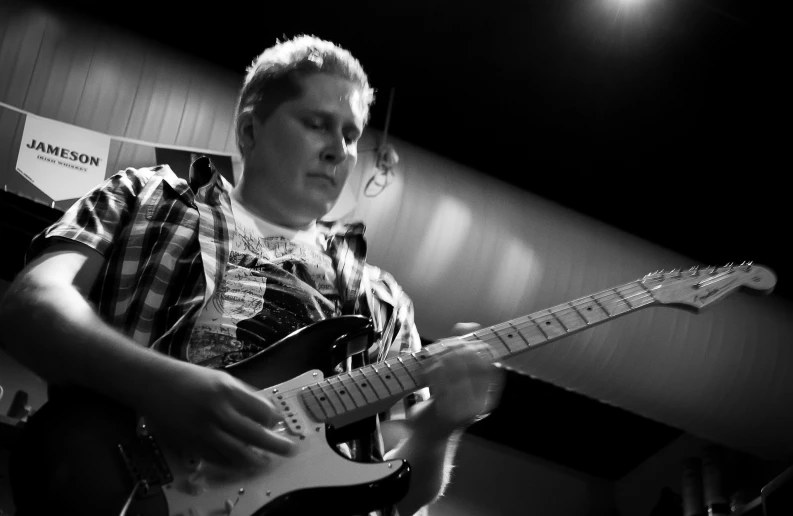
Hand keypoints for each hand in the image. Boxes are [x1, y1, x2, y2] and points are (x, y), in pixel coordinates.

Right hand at [137, 364, 296, 468]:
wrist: (153, 384)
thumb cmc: (190, 378)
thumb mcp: (221, 378)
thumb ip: (243, 396)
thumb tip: (266, 413)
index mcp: (228, 390)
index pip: (262, 411)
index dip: (274, 419)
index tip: (278, 422)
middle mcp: (217, 411)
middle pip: (255, 434)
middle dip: (276, 445)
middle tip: (290, 450)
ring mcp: (204, 430)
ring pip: (237, 453)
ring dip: (255, 460)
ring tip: (266, 462)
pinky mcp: (191, 443)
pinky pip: (217, 459)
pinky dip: (232, 463)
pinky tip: (240, 462)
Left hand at [415, 323, 504, 438]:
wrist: (430, 437)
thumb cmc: (445, 401)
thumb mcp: (458, 376)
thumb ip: (463, 349)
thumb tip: (469, 324)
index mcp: (489, 393)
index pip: (488, 358)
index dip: (472, 344)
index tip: (455, 341)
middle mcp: (483, 403)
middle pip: (472, 361)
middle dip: (453, 348)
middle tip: (439, 347)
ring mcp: (467, 411)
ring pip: (455, 370)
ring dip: (440, 358)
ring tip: (431, 357)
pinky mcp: (448, 416)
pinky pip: (440, 383)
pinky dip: (430, 371)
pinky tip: (424, 370)